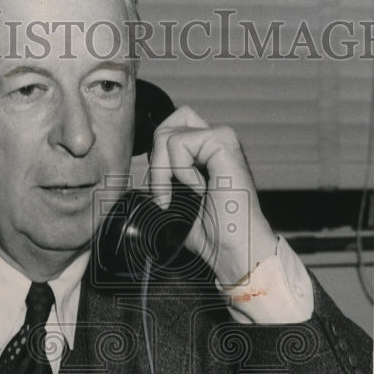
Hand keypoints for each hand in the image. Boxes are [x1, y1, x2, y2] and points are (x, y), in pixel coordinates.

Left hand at [150, 105, 276, 285]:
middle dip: (156, 162)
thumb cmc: (214, 234)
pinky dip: (181, 171)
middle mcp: (214, 141)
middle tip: (166, 193)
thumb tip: (138, 183)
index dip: (156, 160)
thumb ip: (164, 185)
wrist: (234, 248)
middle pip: (165, 126)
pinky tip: (200, 188)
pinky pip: (179, 143)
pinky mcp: (223, 141)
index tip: (164, 196)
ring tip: (187, 192)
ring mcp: (221, 138)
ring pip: (167, 134)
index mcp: (205, 153)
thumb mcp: (178, 206)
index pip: (168, 131)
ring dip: (165, 171)